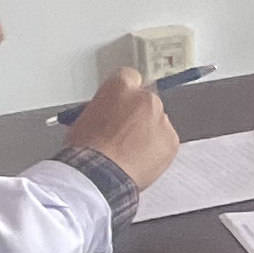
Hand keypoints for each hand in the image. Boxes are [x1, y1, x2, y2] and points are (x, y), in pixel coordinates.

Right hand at [60, 67, 181, 187]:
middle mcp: (145, 98)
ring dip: (147, 133)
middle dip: (136, 115)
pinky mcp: (171, 139)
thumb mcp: (83, 118)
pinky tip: (138, 160)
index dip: (123, 94)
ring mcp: (161, 118)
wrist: (99, 175)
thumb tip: (107, 113)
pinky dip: (156, 150)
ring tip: (127, 152)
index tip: (120, 105)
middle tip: (122, 134)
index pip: (128, 77)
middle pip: (145, 100)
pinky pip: (165, 141)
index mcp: (120, 87)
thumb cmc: (86, 151)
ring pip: (157, 121)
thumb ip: (102, 107)